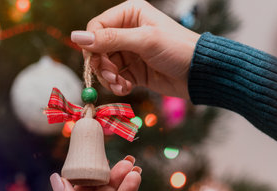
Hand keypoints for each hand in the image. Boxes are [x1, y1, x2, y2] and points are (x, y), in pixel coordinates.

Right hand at [71, 0, 199, 98]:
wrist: (200, 73)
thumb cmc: (177, 49)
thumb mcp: (144, 41)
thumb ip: (109, 39)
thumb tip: (76, 38)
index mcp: (129, 14)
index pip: (96, 27)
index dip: (92, 45)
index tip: (96, 62)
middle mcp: (127, 31)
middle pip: (98, 49)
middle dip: (102, 66)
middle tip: (112, 77)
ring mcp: (130, 52)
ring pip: (105, 66)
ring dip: (109, 78)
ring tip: (120, 85)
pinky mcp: (134, 71)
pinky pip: (116, 78)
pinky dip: (117, 85)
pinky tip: (126, 89)